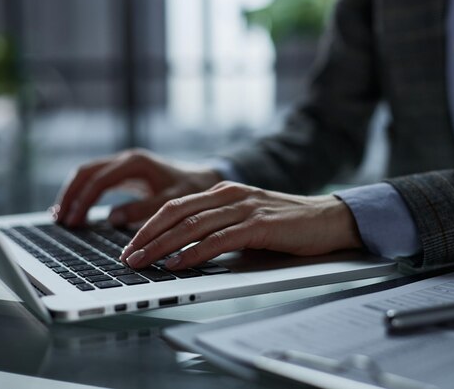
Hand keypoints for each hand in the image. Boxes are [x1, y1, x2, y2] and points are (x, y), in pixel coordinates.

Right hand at [53, 149, 222, 227]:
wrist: (207, 181)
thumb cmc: (193, 191)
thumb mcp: (172, 202)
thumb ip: (144, 210)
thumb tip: (112, 218)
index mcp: (136, 163)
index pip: (99, 180)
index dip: (83, 201)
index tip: (73, 222)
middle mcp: (127, 160)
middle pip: (86, 172)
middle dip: (70, 195)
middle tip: (60, 220)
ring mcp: (125, 165)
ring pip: (88, 174)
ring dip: (73, 194)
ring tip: (61, 218)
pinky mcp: (126, 174)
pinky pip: (97, 180)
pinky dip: (84, 193)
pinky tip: (76, 211)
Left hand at [120, 181, 362, 269]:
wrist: (327, 219)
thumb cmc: (286, 224)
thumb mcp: (247, 218)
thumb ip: (219, 226)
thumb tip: (184, 250)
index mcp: (224, 191)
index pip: (176, 205)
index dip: (148, 224)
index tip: (130, 245)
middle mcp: (231, 194)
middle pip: (177, 212)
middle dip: (147, 235)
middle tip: (127, 256)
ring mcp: (245, 207)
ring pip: (193, 225)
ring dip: (163, 245)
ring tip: (143, 262)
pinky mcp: (259, 224)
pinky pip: (219, 239)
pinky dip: (195, 252)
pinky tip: (179, 263)